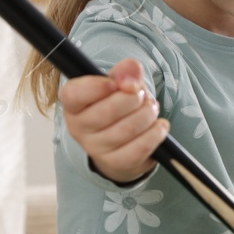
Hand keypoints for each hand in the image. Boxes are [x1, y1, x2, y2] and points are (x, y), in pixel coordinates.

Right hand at [60, 57, 168, 183]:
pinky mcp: (115, 163)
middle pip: (108, 111)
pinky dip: (155, 134)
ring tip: (151, 109)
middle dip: (134, 98)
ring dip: (148, 114)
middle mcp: (78, 128)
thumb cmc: (117, 106)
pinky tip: (160, 126)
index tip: (114, 82)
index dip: (96, 87)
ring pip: (128, 128)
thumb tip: (132, 70)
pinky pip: (139, 148)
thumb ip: (124, 72)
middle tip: (142, 95)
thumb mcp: (119, 83)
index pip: (74, 95)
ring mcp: (95, 149)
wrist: (122, 143)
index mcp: (73, 105)